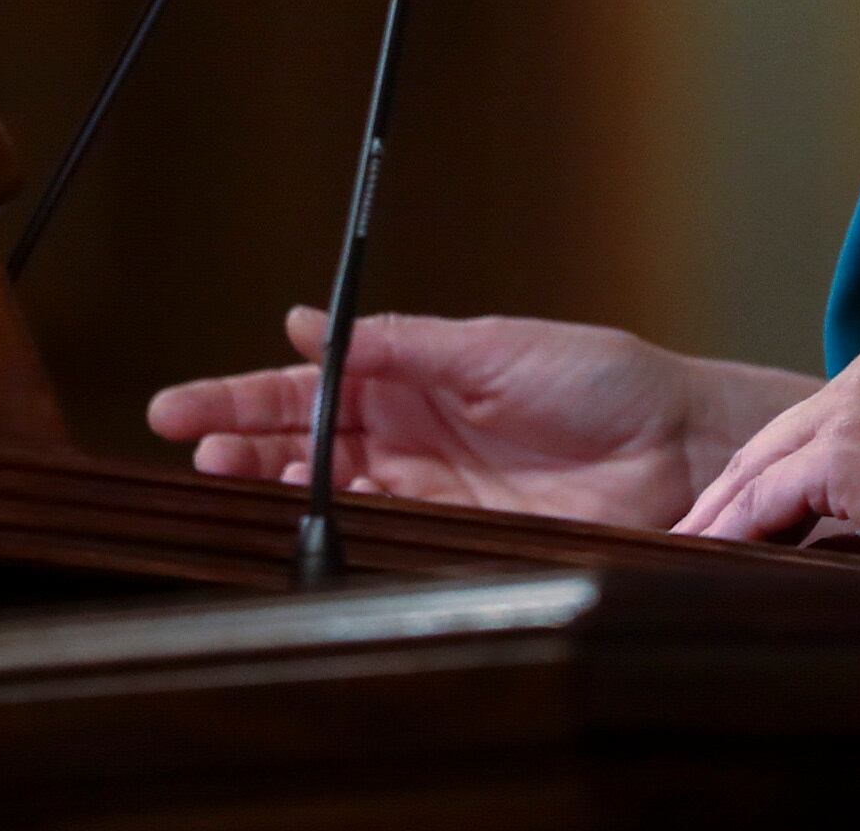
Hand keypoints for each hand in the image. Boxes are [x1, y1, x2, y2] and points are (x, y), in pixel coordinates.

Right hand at [146, 306, 816, 530]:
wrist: (680, 447)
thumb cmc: (603, 380)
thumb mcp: (491, 345)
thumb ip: (398, 343)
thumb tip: (305, 322)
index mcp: (417, 377)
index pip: (310, 386)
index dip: (242, 394)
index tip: (179, 406)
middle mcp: (415, 435)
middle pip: (306, 442)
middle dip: (243, 442)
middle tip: (196, 446)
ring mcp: (434, 489)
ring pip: (332, 491)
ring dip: (279, 484)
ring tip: (232, 475)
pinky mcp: (461, 536)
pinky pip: (383, 534)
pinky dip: (342, 526)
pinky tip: (314, 512)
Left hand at [673, 347, 859, 563]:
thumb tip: (838, 541)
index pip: (806, 432)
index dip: (764, 480)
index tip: (734, 522)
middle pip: (770, 443)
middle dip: (727, 496)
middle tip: (685, 540)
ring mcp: (851, 406)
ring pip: (758, 467)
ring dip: (719, 516)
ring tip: (683, 559)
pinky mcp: (845, 452)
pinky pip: (766, 498)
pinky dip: (734, 531)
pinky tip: (709, 564)